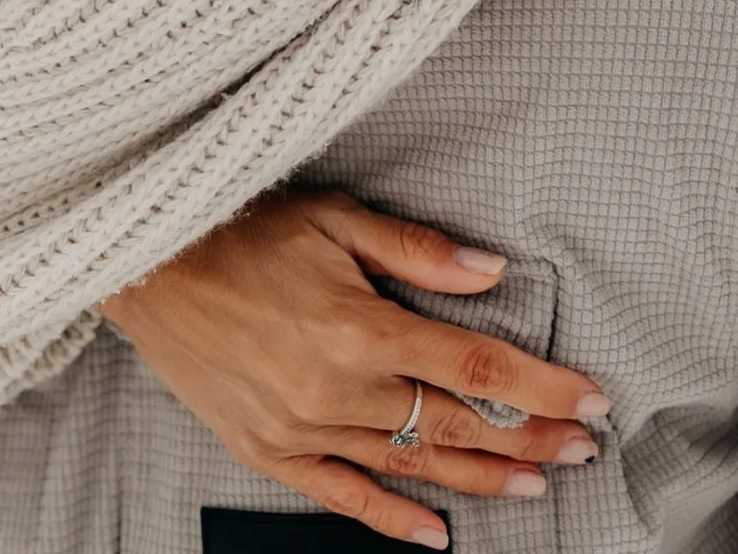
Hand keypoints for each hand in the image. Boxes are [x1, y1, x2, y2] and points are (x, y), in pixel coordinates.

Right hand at [100, 192, 608, 550]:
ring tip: (536, 483)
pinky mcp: (269, 452)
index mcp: (357, 326)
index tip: (592, 398)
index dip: (541, 387)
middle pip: (454, 422)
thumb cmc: (239, 227)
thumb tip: (492, 269)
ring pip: (412, 464)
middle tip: (583, 445)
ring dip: (480, 476)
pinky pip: (344, 496)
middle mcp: (336, 389)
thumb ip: (414, 248)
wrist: (145, 265)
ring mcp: (302, 429)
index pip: (473, 366)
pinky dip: (393, 520)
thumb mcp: (331, 214)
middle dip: (528, 436)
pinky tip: (437, 536)